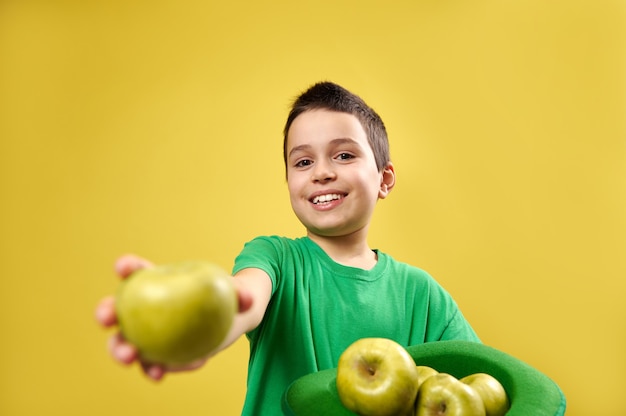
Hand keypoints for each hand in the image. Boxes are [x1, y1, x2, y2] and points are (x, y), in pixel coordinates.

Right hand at [95, 254, 254, 380]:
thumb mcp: (237, 292)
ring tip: (130, 357)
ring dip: (120, 350)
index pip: (139, 271)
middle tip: (107, 319)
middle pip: (118, 309)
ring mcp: (149, 333)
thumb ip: (242, 293)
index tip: (123, 267)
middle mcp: (146, 308)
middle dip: (105, 312)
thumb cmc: (228, 296)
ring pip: (125, 341)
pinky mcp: (158, 354)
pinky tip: (160, 373)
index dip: (127, 267)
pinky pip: (149, 363)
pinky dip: (152, 368)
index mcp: (159, 282)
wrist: (231, 319)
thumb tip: (246, 299)